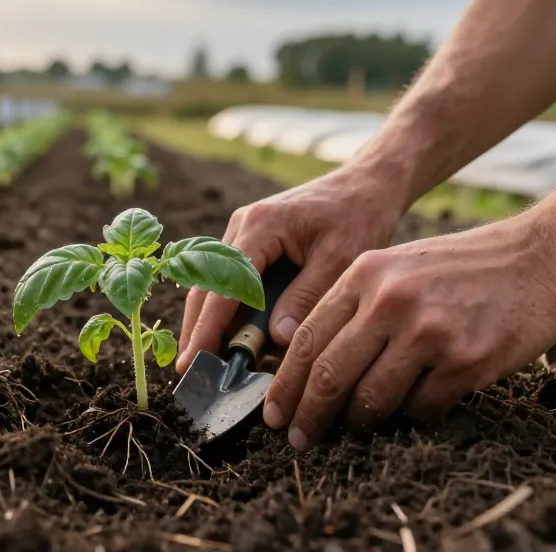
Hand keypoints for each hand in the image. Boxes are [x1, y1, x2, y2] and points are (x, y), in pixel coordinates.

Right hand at [176, 167, 404, 373]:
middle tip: (189, 373)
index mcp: (260, 225)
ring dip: (208, 323)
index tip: (193, 361)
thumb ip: (307, 297)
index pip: (223, 285)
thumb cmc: (359, 215)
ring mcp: (241, 234)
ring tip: (204, 363)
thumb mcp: (341, 258)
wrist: (366, 184)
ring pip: (212, 285)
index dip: (207, 327)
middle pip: (205, 286)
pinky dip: (227, 311)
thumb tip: (276, 340)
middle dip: (196, 330)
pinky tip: (230, 340)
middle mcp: (241, 227)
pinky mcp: (250, 243)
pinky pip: (229, 281)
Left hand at [264, 214, 555, 450]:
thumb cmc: (457, 269)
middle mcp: (390, 301)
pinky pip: (420, 408)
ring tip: (353, 430)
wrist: (536, 260)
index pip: (306, 339)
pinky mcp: (465, 360)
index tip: (274, 412)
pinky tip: (410, 410)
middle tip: (298, 438)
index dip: (284, 384)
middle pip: (328, 374)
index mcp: (364, 275)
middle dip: (307, 415)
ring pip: (371, 399)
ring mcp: (428, 331)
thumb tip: (306, 368)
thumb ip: (352, 306)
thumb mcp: (393, 268)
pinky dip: (410, 416)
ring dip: (357, 423)